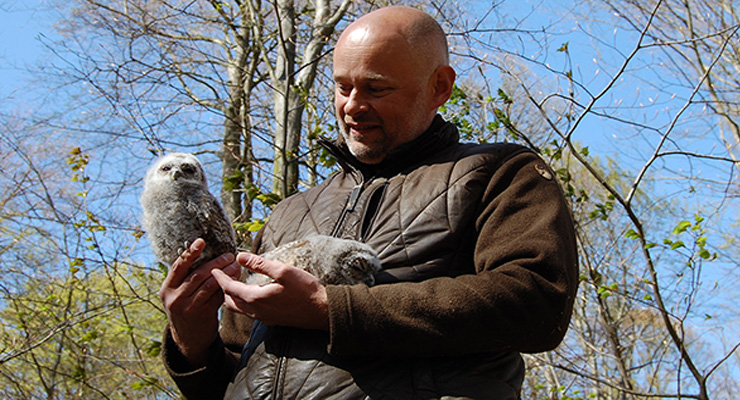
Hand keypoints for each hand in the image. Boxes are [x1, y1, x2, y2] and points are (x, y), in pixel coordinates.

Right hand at [159, 238, 239, 366]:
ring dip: (225, 274)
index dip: (190, 253)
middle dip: (216, 263)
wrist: (188, 338)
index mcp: (167, 288)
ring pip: (209, 285)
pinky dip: (226, 287)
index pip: (178, 266)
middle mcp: (175, 297)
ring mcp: (188, 307)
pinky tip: (235, 280)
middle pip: (197, 274)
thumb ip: (186, 278)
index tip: (201, 241)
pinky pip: (216, 296)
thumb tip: (204, 254)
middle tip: (229, 256)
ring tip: (235, 266)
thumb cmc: (186, 308)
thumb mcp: (178, 294)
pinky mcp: (202, 314)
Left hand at [211, 252, 328, 330]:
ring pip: (239, 309)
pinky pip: (249, 312)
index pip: (229, 288)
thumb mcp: (283, 271)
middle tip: (225, 274)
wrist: (323, 311)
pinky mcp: (272, 320)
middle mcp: (256, 311)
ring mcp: (264, 318)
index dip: (220, 278)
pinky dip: (243, 302)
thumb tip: (240, 256)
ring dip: (233, 296)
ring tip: (236, 282)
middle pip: (230, 302)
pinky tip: (251, 293)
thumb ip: (259, 264)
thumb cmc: (306, 290)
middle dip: (223, 288)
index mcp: (256, 298)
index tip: (214, 269)